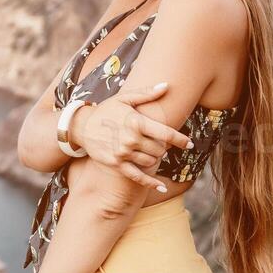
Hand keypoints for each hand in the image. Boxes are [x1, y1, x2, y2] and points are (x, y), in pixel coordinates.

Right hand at [69, 82, 189, 188]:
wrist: (82, 126)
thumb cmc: (106, 110)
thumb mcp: (125, 99)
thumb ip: (147, 93)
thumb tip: (167, 86)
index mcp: (136, 122)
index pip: (167, 134)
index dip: (181, 140)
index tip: (190, 144)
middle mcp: (131, 139)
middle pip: (160, 149)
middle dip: (163, 147)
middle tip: (158, 142)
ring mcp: (123, 153)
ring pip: (151, 162)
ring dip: (155, 158)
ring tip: (150, 151)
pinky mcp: (116, 164)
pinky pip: (138, 177)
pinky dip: (150, 183)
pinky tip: (161, 187)